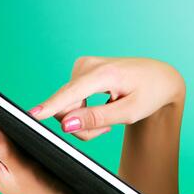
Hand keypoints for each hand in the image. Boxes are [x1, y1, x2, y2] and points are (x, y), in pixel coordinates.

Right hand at [29, 55, 184, 140]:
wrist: (160, 78)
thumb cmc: (150, 94)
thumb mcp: (130, 112)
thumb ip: (97, 118)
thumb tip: (66, 125)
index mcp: (105, 73)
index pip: (72, 92)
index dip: (51, 106)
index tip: (32, 115)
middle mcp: (89, 64)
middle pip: (66, 106)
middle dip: (81, 126)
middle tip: (106, 129)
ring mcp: (83, 65)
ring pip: (66, 105)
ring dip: (83, 120)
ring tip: (109, 119)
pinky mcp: (80, 70)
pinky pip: (70, 99)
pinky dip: (83, 110)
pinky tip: (103, 107)